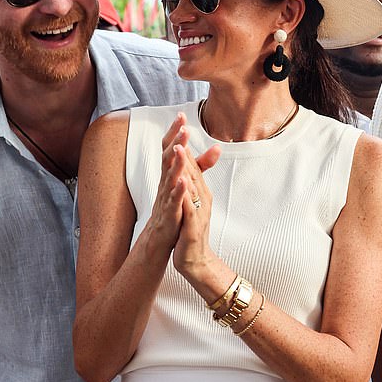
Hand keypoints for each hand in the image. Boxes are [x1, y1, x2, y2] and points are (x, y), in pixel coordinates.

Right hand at [145, 114, 194, 251]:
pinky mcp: (170, 213)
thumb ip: (201, 165)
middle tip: (183, 125)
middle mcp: (165, 182)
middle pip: (168, 157)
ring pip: (169, 176)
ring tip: (182, 148)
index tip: (181, 115)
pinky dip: (178, 191)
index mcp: (170, 174)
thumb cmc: (175, 206)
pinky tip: (183, 182)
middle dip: (175, 141)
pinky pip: (173, 200)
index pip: (170, 148)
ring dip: (176, 162)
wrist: (162, 235)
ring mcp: (166, 197)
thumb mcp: (187, 182)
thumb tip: (217, 147)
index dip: (175, 132)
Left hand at [171, 139, 220, 279]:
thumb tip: (186, 168)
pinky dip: (184, 194)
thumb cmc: (190, 231)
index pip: (192, 164)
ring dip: (186, 166)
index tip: (180, 121)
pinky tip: (180, 182)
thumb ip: (191, 186)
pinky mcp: (193, 226)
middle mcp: (201, 198)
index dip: (186, 143)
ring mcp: (198, 212)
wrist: (195, 260)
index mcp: (199, 192)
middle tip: (181, 125)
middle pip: (193, 169)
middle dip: (186, 147)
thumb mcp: (191, 205)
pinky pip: (189, 208)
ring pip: (192, 185)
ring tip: (179, 147)